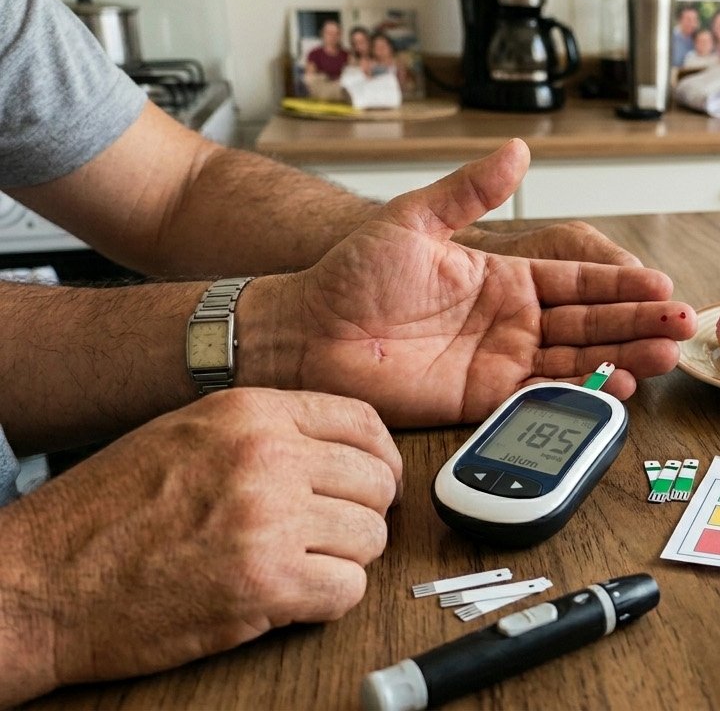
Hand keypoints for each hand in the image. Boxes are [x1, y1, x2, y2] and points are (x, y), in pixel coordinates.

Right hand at [0, 388, 399, 702]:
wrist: (43, 583)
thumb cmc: (105, 514)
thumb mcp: (186, 435)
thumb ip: (263, 432)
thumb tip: (339, 446)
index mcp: (249, 414)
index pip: (362, 422)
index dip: (380, 458)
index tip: (373, 482)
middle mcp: (266, 458)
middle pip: (376, 482)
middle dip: (362, 515)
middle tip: (331, 536)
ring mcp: (269, 520)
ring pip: (370, 539)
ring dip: (343, 560)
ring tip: (298, 567)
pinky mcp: (266, 584)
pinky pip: (347, 590)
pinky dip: (327, 602)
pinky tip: (288, 598)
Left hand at [265, 139, 696, 425]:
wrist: (308, 331)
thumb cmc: (351, 274)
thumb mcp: (414, 220)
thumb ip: (469, 190)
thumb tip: (518, 150)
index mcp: (504, 275)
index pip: (578, 279)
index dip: (621, 284)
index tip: (660, 285)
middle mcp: (513, 318)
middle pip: (592, 321)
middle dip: (640, 321)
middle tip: (682, 324)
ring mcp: (502, 358)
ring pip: (579, 359)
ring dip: (625, 356)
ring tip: (666, 356)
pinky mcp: (485, 396)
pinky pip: (544, 394)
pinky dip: (583, 392)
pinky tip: (618, 387)